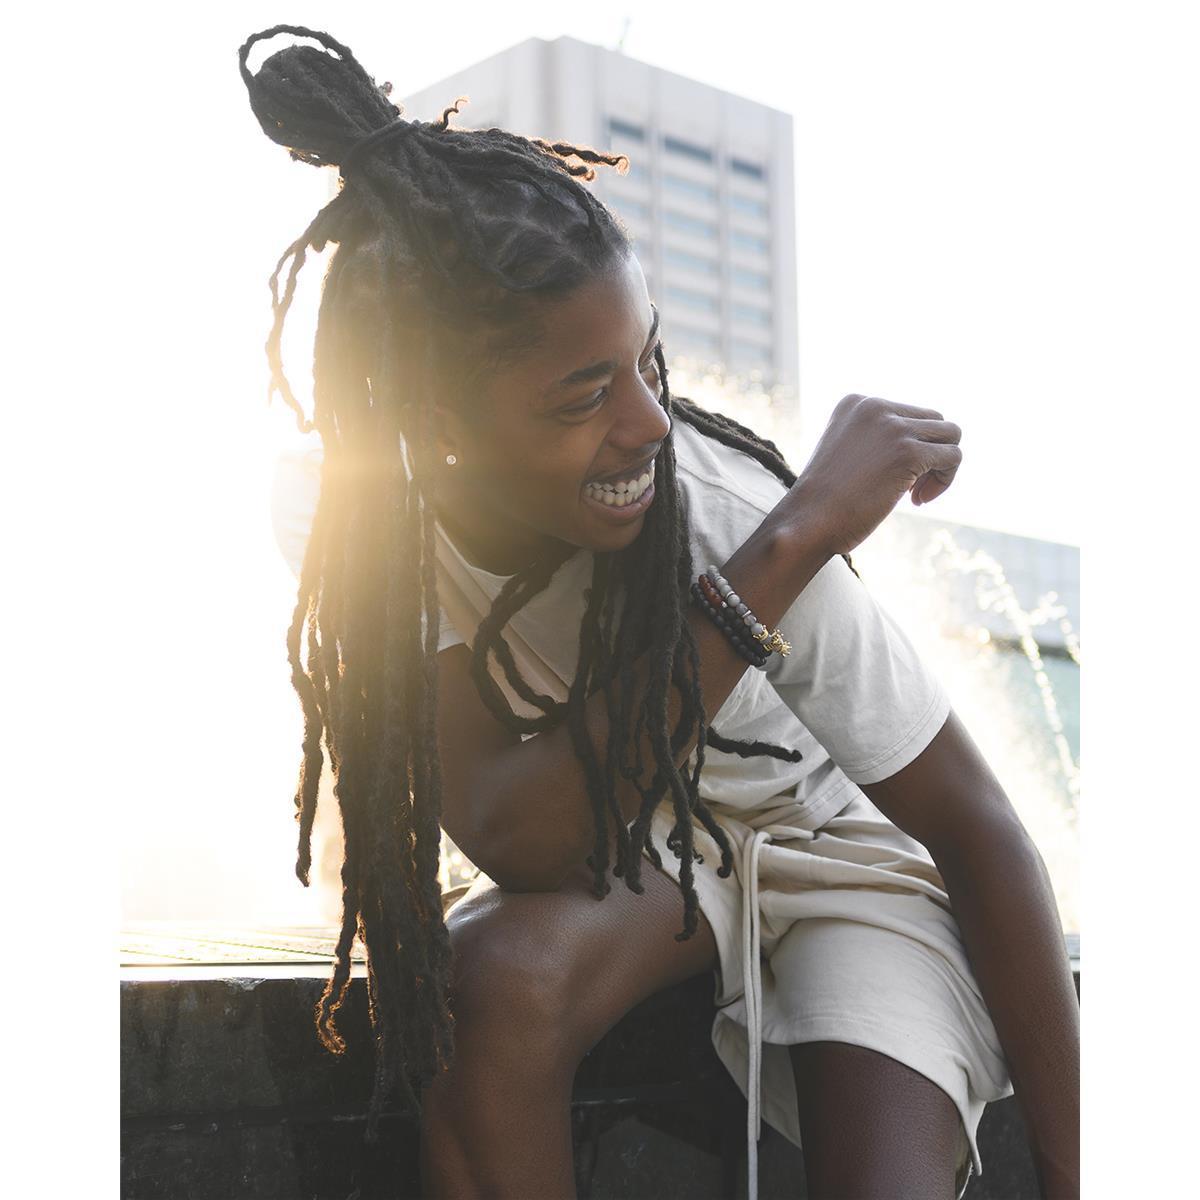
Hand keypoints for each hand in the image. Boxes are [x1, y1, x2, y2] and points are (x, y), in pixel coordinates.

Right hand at [781, 393, 962, 557]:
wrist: (807, 521)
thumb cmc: (824, 500)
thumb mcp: (847, 453)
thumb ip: (877, 439)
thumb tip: (929, 442)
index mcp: (857, 402)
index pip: (908, 413)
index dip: (909, 447)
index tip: (891, 477)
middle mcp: (875, 407)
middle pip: (934, 420)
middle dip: (929, 454)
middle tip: (909, 489)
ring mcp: (894, 428)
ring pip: (950, 434)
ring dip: (941, 466)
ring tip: (916, 494)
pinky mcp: (909, 452)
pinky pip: (953, 457)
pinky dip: (943, 481)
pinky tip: (917, 501)